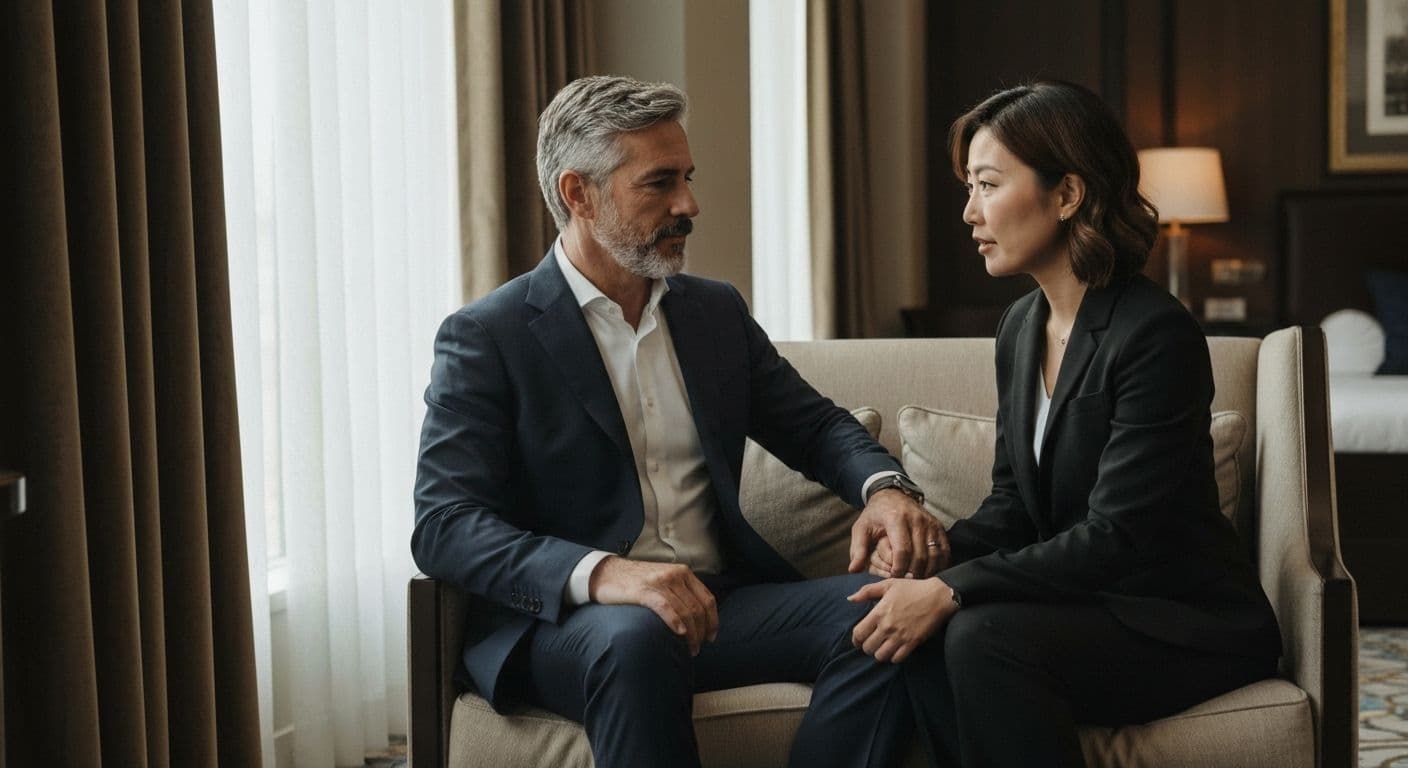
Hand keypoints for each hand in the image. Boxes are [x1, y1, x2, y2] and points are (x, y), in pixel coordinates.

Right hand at [589, 557, 718, 654]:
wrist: (605, 573)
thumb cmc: (635, 582)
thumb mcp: (663, 581)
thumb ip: (680, 593)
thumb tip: (697, 619)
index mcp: (683, 573)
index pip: (708, 599)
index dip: (713, 621)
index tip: (711, 638)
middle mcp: (675, 575)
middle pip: (698, 609)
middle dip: (701, 632)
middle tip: (696, 649)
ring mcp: (660, 582)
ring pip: (685, 611)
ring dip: (690, 634)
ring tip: (688, 649)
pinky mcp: (644, 590)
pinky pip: (666, 607)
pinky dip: (675, 622)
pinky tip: (679, 634)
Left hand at [848, 577, 957, 662]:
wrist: (938, 596)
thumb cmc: (912, 589)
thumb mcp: (888, 584)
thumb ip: (867, 591)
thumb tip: (850, 599)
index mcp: (878, 612)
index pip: (858, 634)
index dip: (856, 640)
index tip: (859, 641)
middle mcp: (887, 627)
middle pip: (868, 648)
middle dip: (868, 648)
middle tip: (873, 644)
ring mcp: (900, 636)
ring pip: (881, 656)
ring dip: (880, 654)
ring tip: (883, 648)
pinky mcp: (912, 643)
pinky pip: (897, 659)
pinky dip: (894, 657)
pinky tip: (896, 650)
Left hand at [849, 488, 948, 577]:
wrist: (892, 495)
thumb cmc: (874, 515)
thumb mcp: (861, 528)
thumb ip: (857, 549)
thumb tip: (853, 570)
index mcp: (896, 519)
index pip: (902, 551)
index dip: (899, 569)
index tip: (894, 579)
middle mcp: (916, 520)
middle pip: (920, 555)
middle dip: (914, 574)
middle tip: (907, 586)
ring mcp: (930, 523)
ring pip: (934, 554)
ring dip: (928, 572)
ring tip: (919, 583)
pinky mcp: (938, 526)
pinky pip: (944, 549)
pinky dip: (940, 564)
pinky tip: (932, 574)